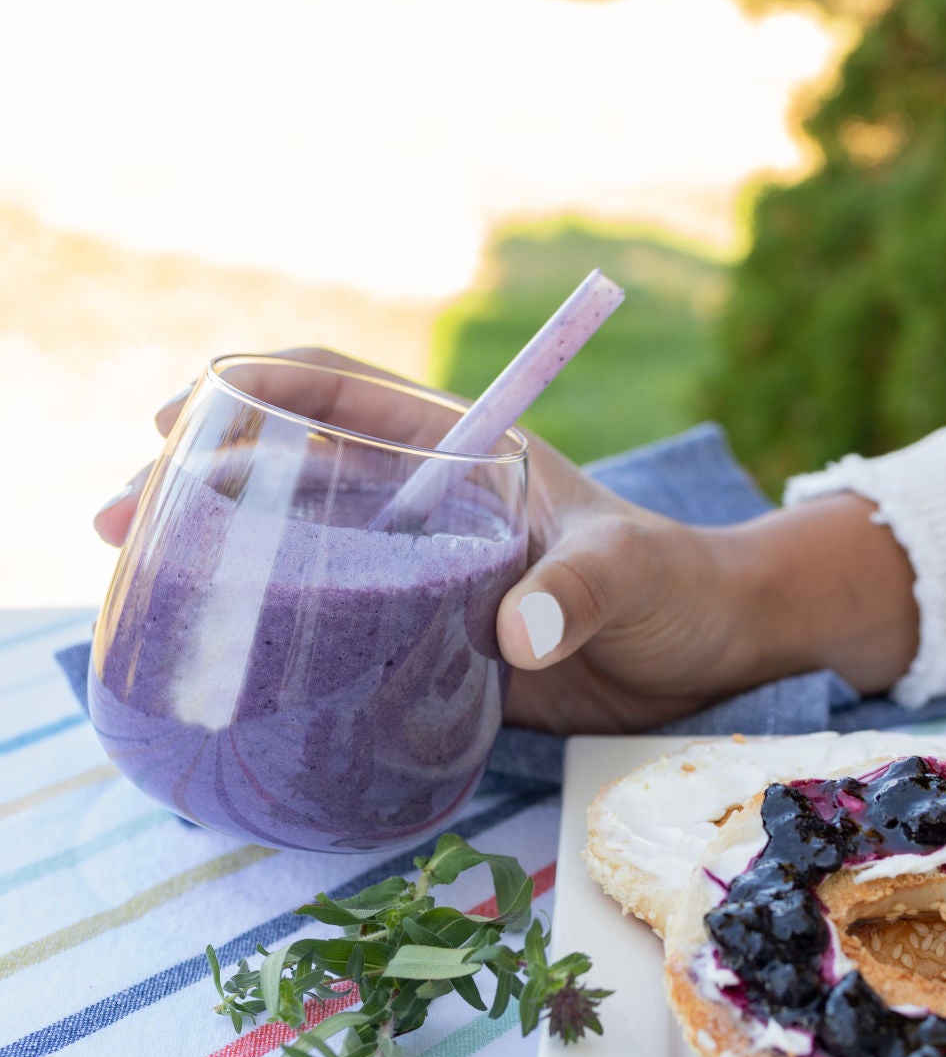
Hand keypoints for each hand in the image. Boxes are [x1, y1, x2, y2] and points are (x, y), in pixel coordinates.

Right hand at [94, 349, 918, 731]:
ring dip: (221, 562)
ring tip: (140, 585)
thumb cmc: (680, 589)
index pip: (344, 393)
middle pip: (295, 474)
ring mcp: (421, 575)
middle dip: (203, 483)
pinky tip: (219, 665)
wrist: (713, 659)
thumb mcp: (635, 575)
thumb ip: (580, 592)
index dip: (258, 391)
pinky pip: (335, 631)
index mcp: (465, 456)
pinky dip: (275, 637)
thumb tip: (517, 630)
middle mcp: (427, 507)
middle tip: (121, 519)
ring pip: (301, 552)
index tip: (178, 413)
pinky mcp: (426, 644)